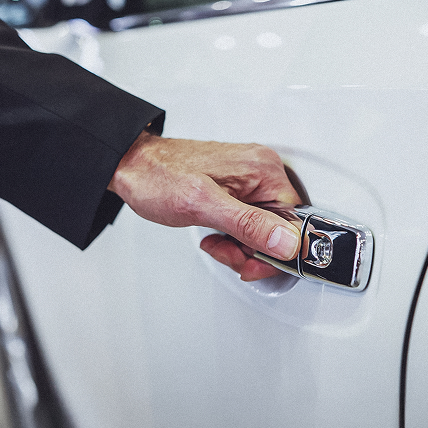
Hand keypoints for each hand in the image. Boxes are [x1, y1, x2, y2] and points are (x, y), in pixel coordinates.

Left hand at [108, 132, 301, 280]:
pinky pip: (250, 221)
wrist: (133, 166)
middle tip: (224, 249)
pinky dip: (233, 235)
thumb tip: (286, 242)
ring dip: (239, 245)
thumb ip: (247, 224)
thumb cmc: (159, 177)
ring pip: (264, 229)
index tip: (250, 261)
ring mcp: (251, 179)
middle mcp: (262, 171)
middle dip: (251, 249)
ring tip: (214, 240)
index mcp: (264, 170)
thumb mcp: (202, 205)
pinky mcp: (239, 188)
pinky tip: (215, 233)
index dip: (274, 251)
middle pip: (279, 229)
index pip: (295, 222)